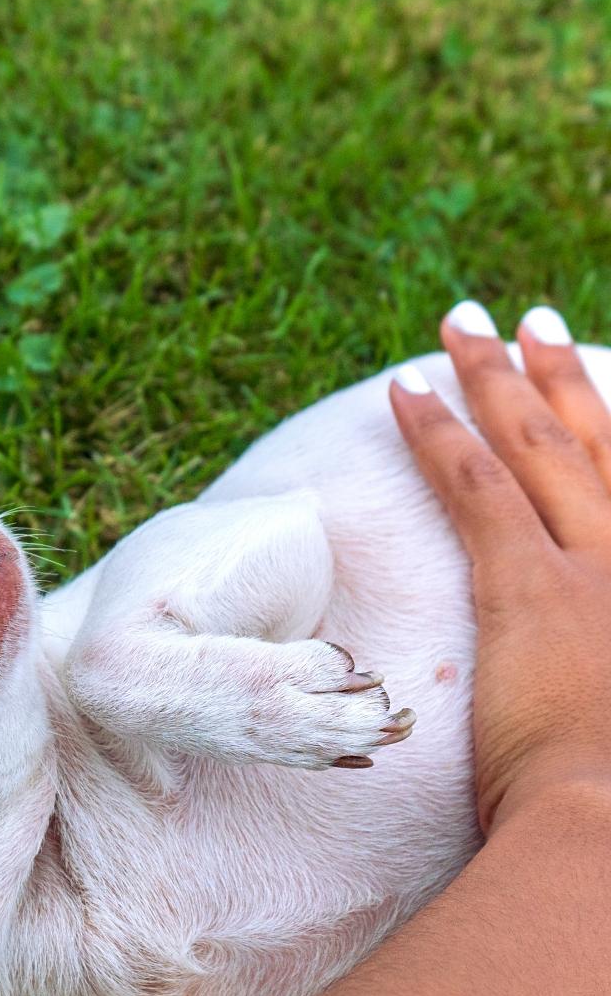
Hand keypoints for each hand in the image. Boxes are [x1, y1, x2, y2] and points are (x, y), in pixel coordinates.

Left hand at [390, 301, 610, 831]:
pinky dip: (438, 432)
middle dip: (557, 374)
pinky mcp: (528, 589)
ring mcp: (597, 569)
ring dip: (497, 378)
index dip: (607, 423)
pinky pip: (475, 486)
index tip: (587, 389)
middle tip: (526, 321)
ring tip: (465, 324)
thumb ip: (597, 673)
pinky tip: (405, 389)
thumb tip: (586, 667)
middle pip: (598, 444)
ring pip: (537, 447)